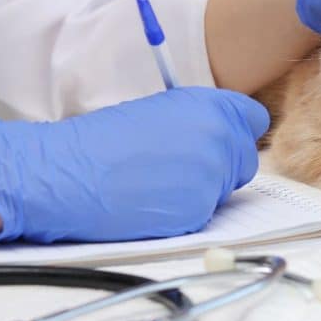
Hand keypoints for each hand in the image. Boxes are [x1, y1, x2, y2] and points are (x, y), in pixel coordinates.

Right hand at [0, 87, 268, 242]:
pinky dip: (184, 212)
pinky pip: (204, 214)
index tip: (222, 140)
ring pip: (224, 190)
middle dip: (223, 166)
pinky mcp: (198, 211)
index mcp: (211, 106)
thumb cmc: (104, 139)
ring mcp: (212, 176)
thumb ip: (200, 119)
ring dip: (200, 190)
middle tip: (180, 168)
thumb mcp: (160, 110)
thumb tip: (225, 133)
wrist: (67, 172)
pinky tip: (152, 202)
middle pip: (245, 160)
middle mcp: (220, 138)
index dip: (237, 132)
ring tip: (157, 182)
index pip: (253, 120)